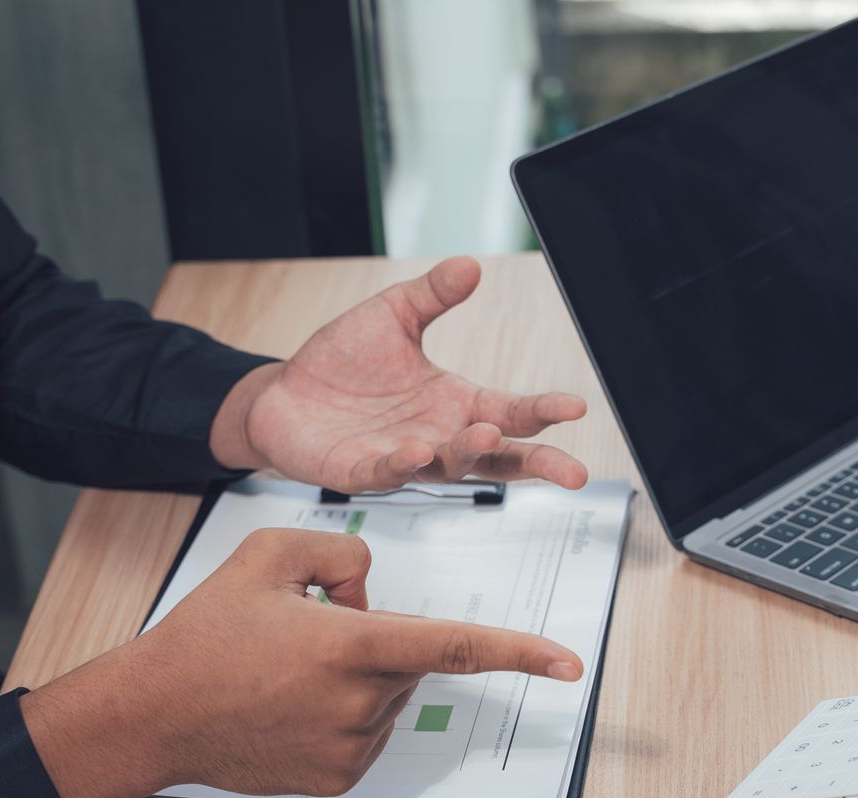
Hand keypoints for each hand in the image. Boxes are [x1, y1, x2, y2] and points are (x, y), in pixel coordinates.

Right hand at [20, 529, 582, 797]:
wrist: (152, 715)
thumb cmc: (203, 638)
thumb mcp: (266, 557)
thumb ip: (338, 554)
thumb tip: (371, 588)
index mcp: (353, 648)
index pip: (456, 648)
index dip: (520, 653)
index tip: (568, 664)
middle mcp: (361, 703)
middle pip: (412, 662)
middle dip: (379, 641)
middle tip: (309, 635)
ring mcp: (353, 748)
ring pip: (391, 698)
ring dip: (359, 680)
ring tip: (287, 676)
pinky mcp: (341, 778)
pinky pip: (369, 734)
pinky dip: (344, 716)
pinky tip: (289, 708)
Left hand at [207, 257, 589, 493]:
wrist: (282, 394)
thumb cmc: (342, 363)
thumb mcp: (393, 315)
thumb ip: (433, 295)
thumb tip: (469, 265)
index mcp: (456, 404)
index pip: (512, 413)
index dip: (543, 411)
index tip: (575, 407)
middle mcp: (439, 437)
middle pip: (499, 458)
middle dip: (536, 464)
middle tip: (571, 471)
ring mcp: (402, 458)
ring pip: (448, 465)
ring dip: (468, 452)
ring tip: (486, 434)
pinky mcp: (359, 471)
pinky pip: (386, 472)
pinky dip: (403, 464)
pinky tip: (418, 451)